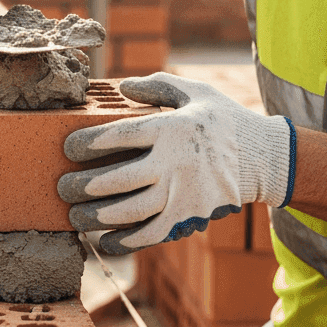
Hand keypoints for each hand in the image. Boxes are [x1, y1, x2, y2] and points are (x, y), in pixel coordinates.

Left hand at [57, 73, 295, 254]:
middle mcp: (173, 163)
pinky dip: (123, 240)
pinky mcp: (189, 218)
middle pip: (117, 178)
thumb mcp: (195, 92)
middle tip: (61, 187)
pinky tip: (103, 239)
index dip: (87, 142)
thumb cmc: (224, 120)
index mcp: (171, 128)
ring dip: (95, 216)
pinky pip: (150, 234)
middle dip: (82, 185)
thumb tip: (122, 87)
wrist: (265, 158)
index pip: (118, 135)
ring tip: (73, 216)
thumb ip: (158, 86)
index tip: (67, 148)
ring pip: (129, 211)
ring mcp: (181, 194)